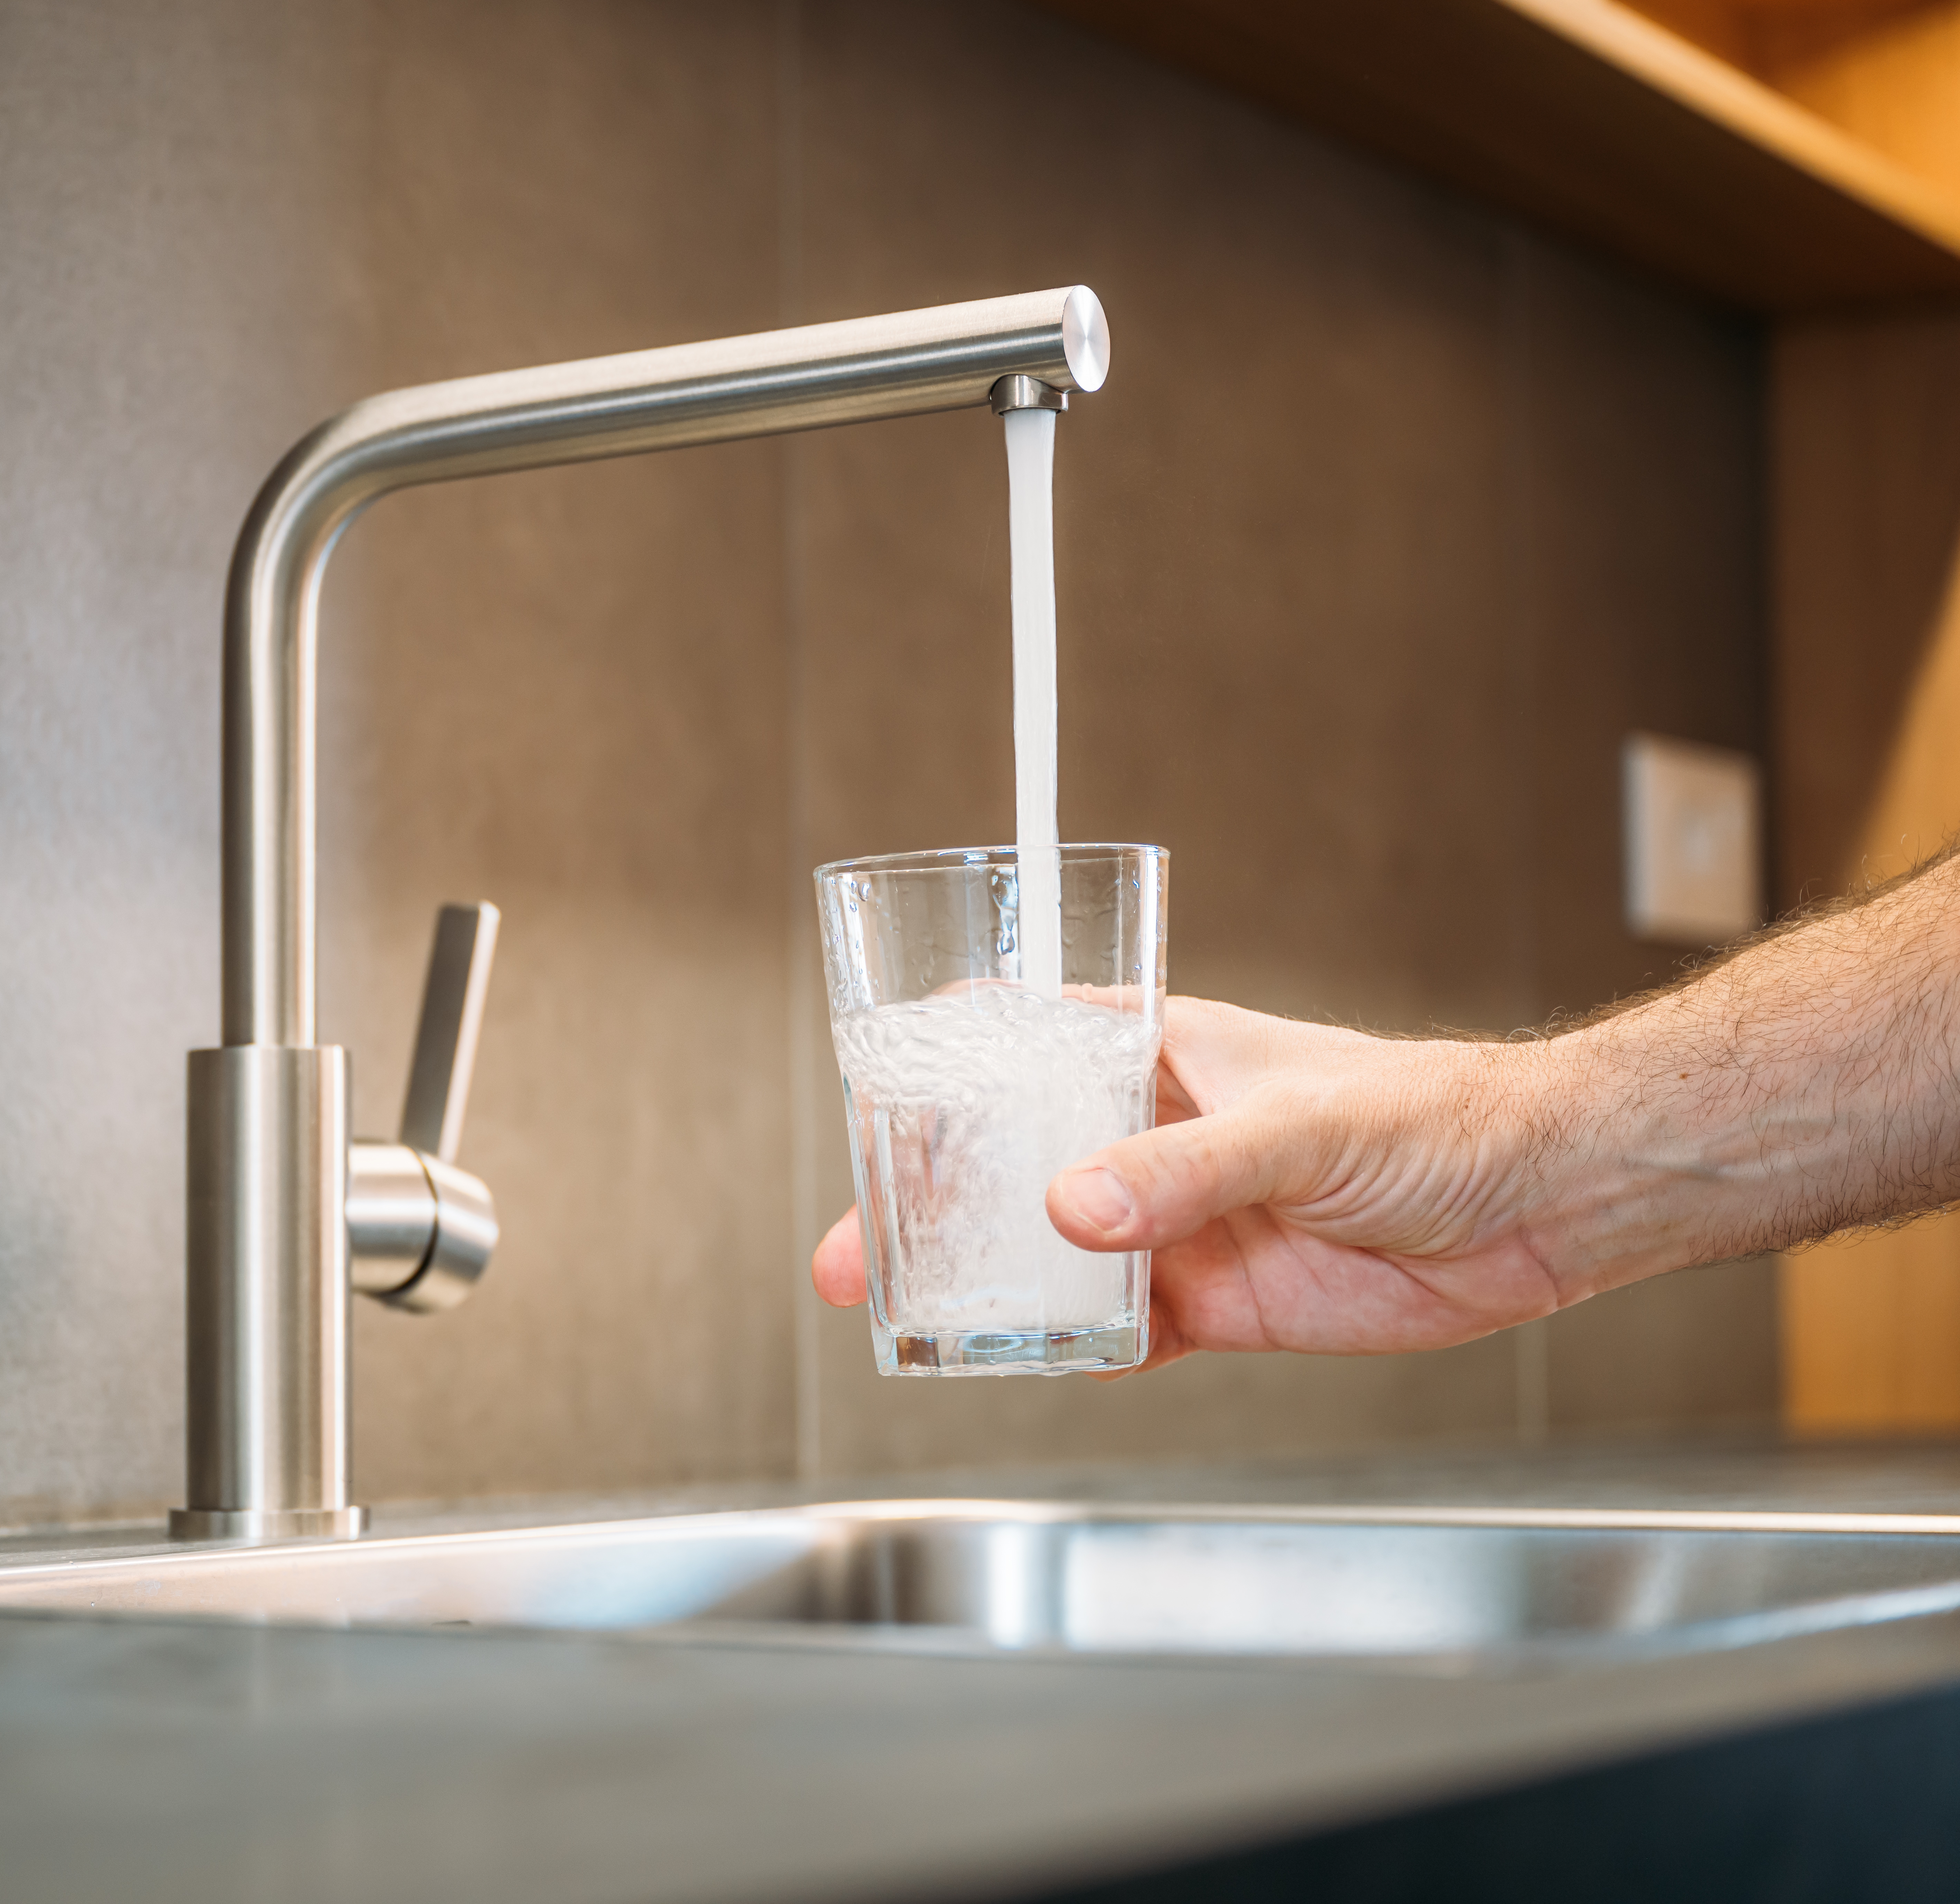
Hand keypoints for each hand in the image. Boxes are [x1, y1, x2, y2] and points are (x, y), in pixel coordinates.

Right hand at [810, 998, 1575, 1372]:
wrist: (1542, 1201)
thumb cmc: (1439, 1115)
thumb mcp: (1298, 1124)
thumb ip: (1182, 1171)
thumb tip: (1074, 1207)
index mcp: (1157, 1054)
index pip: (1023, 1040)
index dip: (940, 1066)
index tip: (871, 1101)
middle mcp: (1154, 1136)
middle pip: (1010, 1164)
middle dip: (929, 1205)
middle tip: (858, 1246)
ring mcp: (1180, 1221)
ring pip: (1051, 1255)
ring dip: (985, 1286)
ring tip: (916, 1318)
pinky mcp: (1217, 1298)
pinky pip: (1119, 1327)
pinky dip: (1073, 1348)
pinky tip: (1034, 1360)